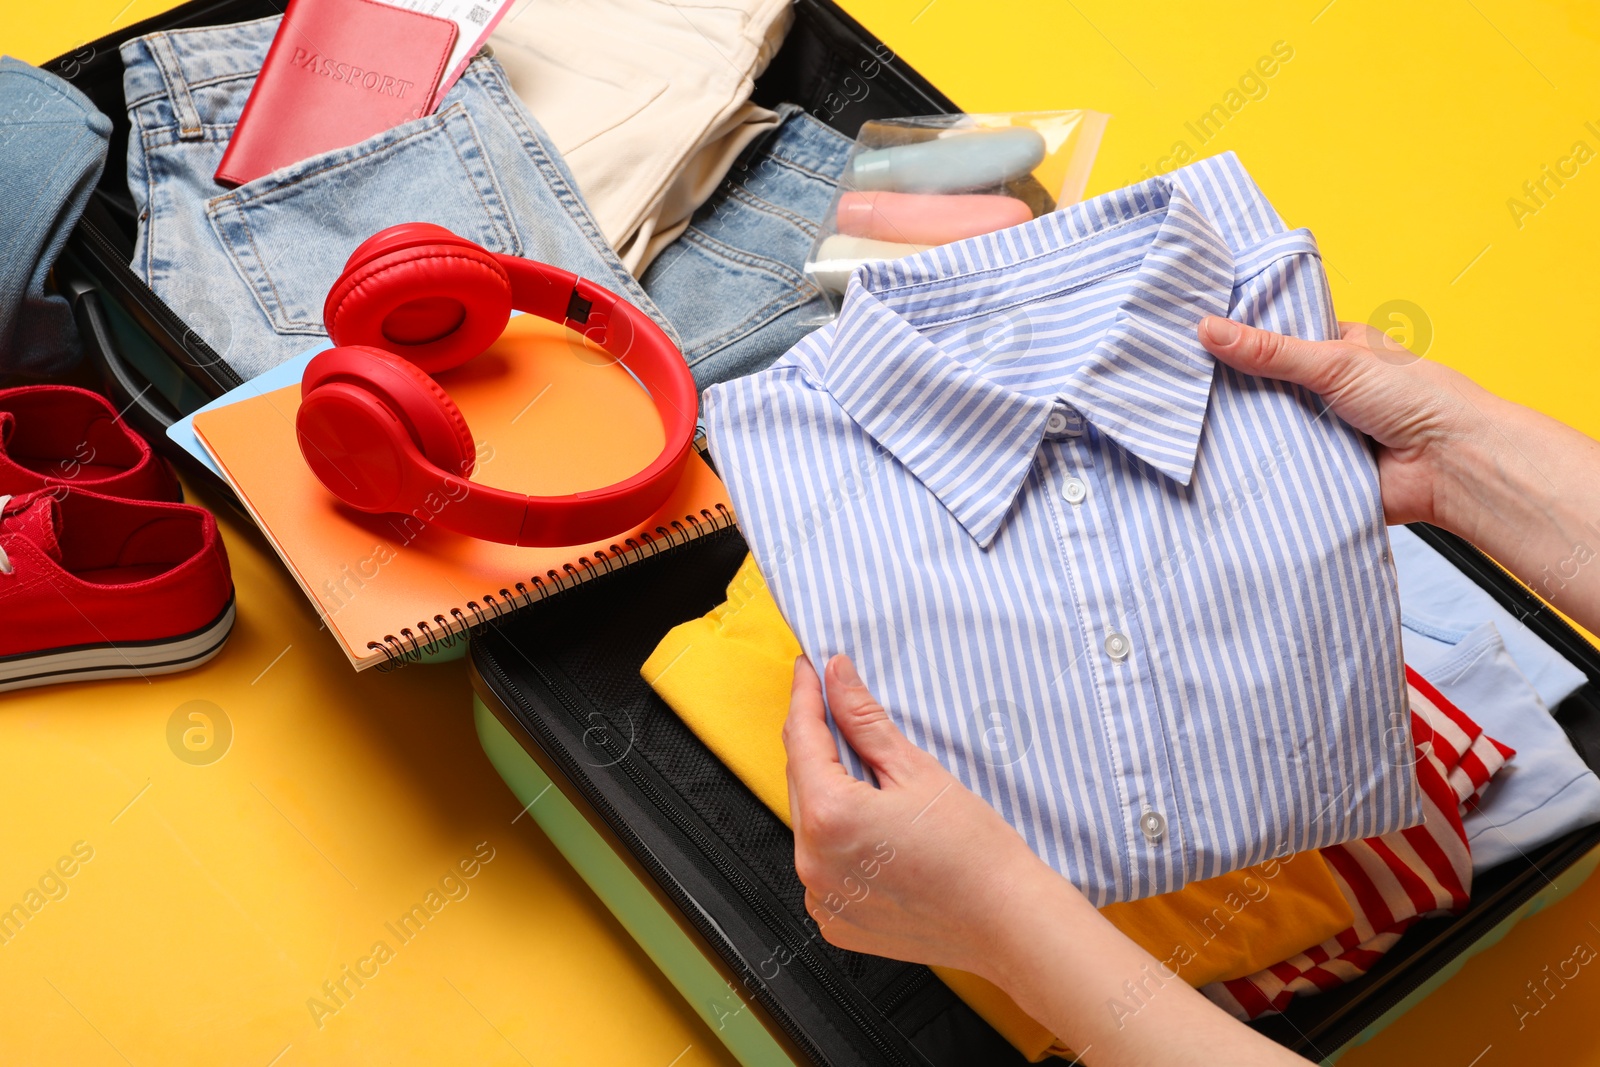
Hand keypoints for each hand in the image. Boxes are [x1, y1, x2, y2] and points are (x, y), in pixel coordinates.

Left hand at [785, 654, 1307, 1065]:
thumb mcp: (916, 770)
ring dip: (829, 795)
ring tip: (873, 782)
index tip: (810, 671)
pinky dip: (837, 842)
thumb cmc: (973, 851)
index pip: (801, 738)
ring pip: (810, 824)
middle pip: (802, 782)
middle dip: (818, 746)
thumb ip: (865, 719)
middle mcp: (812, 861)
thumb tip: (837, 677)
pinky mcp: (835, 920)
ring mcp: (821, 896)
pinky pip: (822, 866)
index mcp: (829, 816)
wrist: (1006, 920)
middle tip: (842, 713)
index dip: (806, 698)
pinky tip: (874, 832)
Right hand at [1197, 316, 1496, 528]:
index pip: (1276, 338)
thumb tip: (1210, 330)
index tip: (1191, 336)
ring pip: (1268, 428)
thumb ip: (1271, 352)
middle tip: (1181, 383)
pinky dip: (1259, 468)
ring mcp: (1323, 431)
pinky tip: (1219, 465)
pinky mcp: (1320, 471)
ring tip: (1189, 423)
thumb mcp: (1336, 361)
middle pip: (1265, 387)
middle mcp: (1328, 390)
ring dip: (1245, 431)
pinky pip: (1279, 468)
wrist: (1452, 466)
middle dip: (1233, 390)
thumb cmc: (1418, 399)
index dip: (1238, 339)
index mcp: (1338, 350)